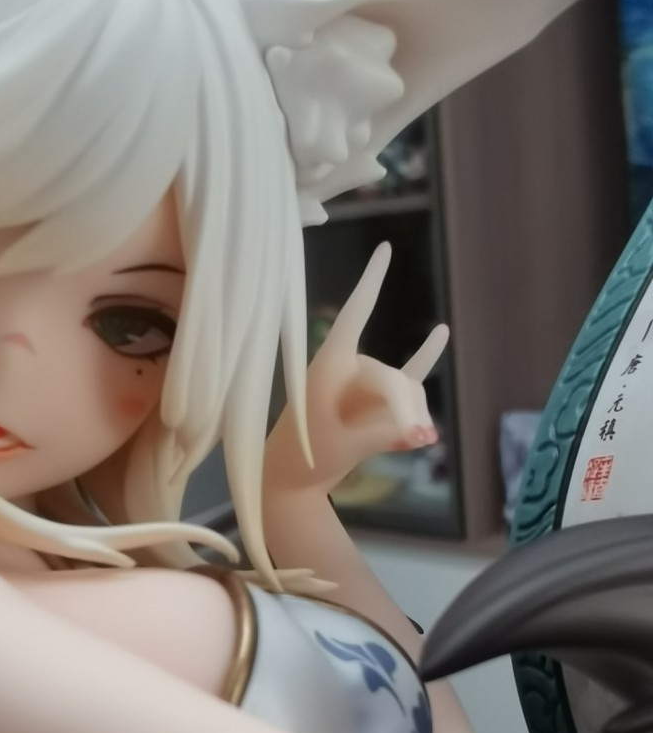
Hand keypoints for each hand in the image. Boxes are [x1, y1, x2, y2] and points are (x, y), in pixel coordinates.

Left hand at [265, 243, 447, 495]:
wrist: (292, 484)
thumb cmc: (306, 460)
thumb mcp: (344, 446)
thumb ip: (387, 434)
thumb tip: (428, 432)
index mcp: (328, 365)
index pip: (356, 314)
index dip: (371, 281)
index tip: (386, 248)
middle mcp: (347, 368)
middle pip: (391, 375)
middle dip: (404, 406)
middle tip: (410, 438)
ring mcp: (363, 384)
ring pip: (404, 389)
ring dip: (413, 413)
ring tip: (412, 441)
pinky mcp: (375, 403)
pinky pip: (407, 378)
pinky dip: (424, 359)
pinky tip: (441, 333)